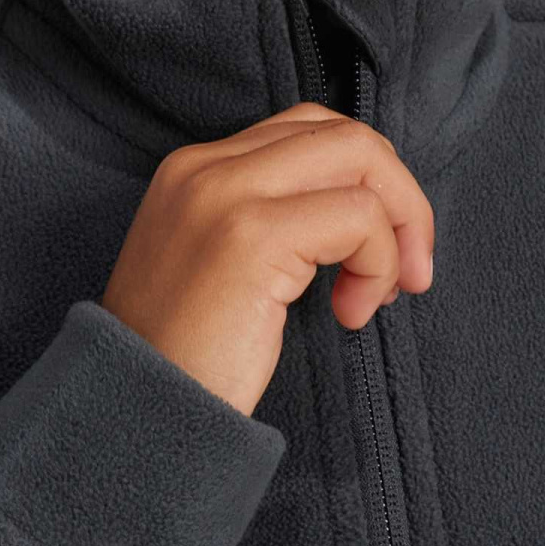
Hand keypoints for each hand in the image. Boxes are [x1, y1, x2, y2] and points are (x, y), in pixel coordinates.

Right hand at [98, 104, 436, 419]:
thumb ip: (274, 218)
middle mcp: (205, 166)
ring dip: (397, 234)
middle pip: (345, 133)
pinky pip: (359, 217)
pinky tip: (351, 314)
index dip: (368, 181)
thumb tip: (367, 207)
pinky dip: (379, 263)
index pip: (310, 129)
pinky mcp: (251, 237)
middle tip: (410, 272)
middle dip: (402, 198)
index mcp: (194, 168)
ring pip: (360, 160)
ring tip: (375, 298)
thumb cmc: (185, 358)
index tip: (382, 251)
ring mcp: (225, 195)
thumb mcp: (222, 265)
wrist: (133, 416)